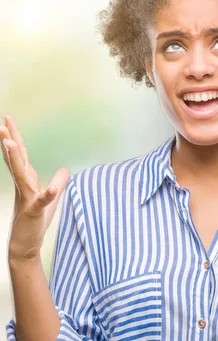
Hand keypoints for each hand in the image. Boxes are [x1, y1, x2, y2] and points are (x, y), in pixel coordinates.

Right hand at [0, 114, 69, 261]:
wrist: (26, 244)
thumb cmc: (36, 220)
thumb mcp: (51, 198)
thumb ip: (58, 182)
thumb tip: (66, 169)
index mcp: (26, 181)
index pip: (21, 156)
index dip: (15, 138)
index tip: (6, 120)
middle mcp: (23, 186)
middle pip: (17, 160)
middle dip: (10, 141)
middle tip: (2, 123)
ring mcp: (27, 198)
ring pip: (21, 175)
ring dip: (16, 158)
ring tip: (10, 142)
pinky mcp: (34, 211)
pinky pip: (41, 201)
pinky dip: (47, 194)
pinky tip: (50, 189)